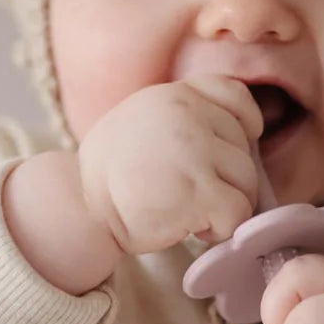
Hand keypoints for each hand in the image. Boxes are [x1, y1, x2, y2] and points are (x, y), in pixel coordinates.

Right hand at [77, 76, 262, 256]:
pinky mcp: (199, 191)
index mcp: (174, 95)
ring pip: (246, 181)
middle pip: (244, 147)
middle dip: (225, 177)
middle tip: (188, 194)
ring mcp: (196, 151)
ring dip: (224, 205)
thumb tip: (241, 139)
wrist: (77, 206)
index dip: (243, 124)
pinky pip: (237, 213)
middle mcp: (188, 114)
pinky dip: (219, 229)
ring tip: (188, 211)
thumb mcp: (141, 122)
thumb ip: (183, 119)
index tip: (228, 149)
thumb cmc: (111, 175)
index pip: (233, 94)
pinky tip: (191, 229)